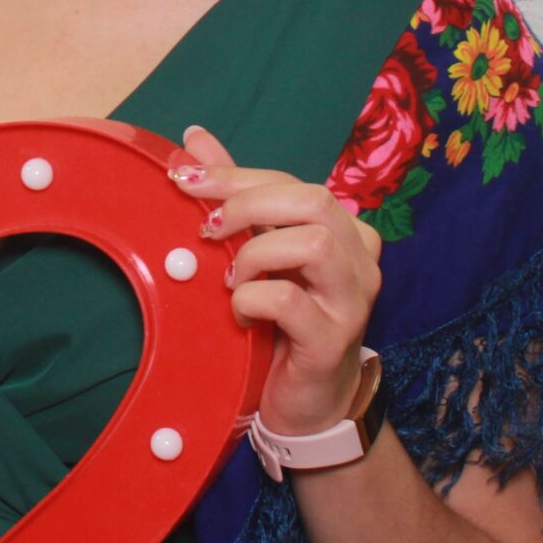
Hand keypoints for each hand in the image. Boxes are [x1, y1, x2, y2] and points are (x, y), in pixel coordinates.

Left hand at [172, 124, 381, 435]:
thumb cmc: (280, 323)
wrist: (305, 403)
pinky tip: (239, 314)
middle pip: (313, 201)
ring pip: (314, 243)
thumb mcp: (255, 252)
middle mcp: (359, 259)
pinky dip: (251, 299)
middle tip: (208, 229)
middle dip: (247, 204)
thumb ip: (233, 196)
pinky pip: (289, 301)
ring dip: (255, 254)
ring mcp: (353, 300)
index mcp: (342, 231)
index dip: (235, 176)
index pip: (292, 183)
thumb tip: (194, 139)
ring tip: (230, 280)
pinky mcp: (333, 340)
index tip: (183, 178)